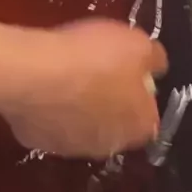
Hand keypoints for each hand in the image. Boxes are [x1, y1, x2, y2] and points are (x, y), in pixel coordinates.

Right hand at [0, 19, 167, 158]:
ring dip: (76, 105)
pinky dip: (47, 107)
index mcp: (140, 125)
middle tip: (94, 67)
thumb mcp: (137, 43)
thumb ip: (154, 57)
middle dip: (107, 99)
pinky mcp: (38, 142)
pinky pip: (48, 122)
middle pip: (114, 121)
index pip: (147, 112)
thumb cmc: (93, 58)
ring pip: (80, 124)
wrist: (36, 74)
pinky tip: (42, 83)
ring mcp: (72, 148)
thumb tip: (156, 65)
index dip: (137, 88)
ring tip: (64, 72)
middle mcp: (110, 146)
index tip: (124, 66)